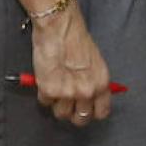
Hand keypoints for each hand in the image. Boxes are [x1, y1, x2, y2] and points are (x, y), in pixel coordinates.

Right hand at [29, 0, 112, 126]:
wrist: (59, 26)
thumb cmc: (75, 38)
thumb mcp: (94, 61)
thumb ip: (93, 81)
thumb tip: (90, 96)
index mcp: (101, 83)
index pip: (102, 113)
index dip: (92, 112)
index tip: (85, 108)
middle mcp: (87, 91)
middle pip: (81, 119)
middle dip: (73, 113)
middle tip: (67, 101)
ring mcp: (68, 93)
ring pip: (61, 113)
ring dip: (57, 102)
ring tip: (56, 83)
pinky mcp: (50, 91)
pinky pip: (45, 101)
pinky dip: (43, 92)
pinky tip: (46, 77)